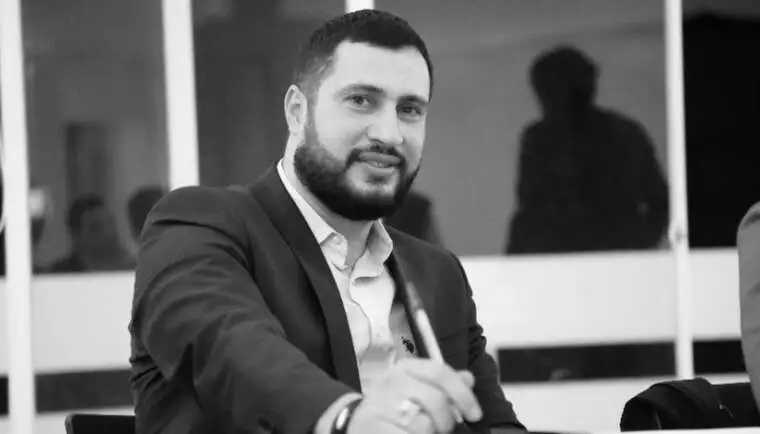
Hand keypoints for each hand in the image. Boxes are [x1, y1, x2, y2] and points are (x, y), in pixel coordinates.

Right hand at [347, 358, 481, 433]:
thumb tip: (468, 379)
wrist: (353, 421)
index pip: (440, 372)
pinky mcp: (376, 428)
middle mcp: (392, 382)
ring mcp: (382, 406)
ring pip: (424, 424)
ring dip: (429, 432)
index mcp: (405, 368)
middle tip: (444, 428)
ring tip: (419, 431)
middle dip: (446, 419)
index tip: (475, 414)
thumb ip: (442, 383)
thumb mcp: (415, 385)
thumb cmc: (391, 404)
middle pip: (436, 399)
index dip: (463, 394)